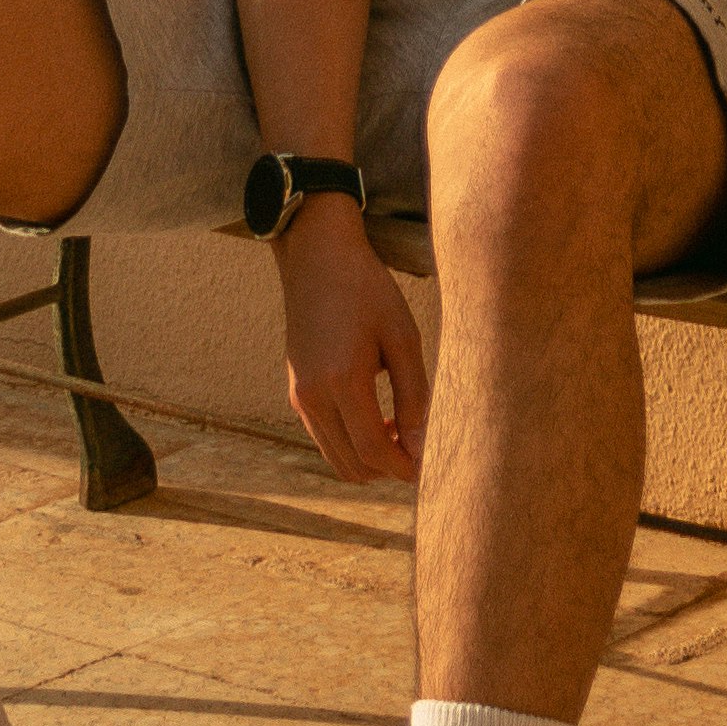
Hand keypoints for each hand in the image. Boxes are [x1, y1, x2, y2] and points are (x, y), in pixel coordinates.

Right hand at [274, 199, 429, 482]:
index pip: (373, 451)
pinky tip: (377, 415)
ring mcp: (299, 395)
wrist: (318, 256)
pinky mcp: (296, 390)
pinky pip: (325, 436)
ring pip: (336, 456)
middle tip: (418, 448)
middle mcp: (312, 395)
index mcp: (341, 380)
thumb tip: (423, 449)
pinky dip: (351, 441)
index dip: (404, 468)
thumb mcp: (403, 338)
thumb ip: (415, 396)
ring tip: (400, 429)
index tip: (431, 467)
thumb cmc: (368, 290)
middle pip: (351, 466)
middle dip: (387, 469)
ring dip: (368, 457)